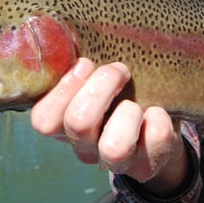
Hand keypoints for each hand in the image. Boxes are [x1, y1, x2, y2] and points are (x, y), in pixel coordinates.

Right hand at [30, 58, 187, 192]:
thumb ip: (83, 67)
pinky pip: (154, 141)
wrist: (155, 130)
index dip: (64, 88)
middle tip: (119, 70)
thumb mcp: (97, 80)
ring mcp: (114, 162)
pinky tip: (157, 112)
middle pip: (78, 123)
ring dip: (128, 112)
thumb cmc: (120, 93)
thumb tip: (77, 35)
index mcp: (64, 126)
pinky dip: (159, 120)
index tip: (86, 63)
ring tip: (136, 102)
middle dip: (102, 86)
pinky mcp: (146, 167)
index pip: (44, 120)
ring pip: (114, 146)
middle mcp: (84, 148)